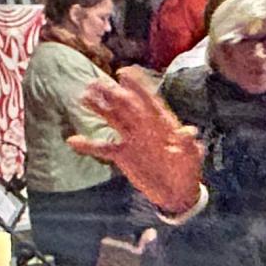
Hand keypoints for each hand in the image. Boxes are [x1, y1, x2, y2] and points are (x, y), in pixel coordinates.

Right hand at [71, 73, 203, 214]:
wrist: (176, 192)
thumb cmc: (187, 171)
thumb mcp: (191, 158)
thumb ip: (188, 145)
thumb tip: (188, 131)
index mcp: (162, 122)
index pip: (148, 99)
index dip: (137, 86)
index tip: (124, 72)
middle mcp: (144, 126)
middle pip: (125, 105)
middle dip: (111, 93)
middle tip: (95, 83)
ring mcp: (131, 138)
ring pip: (112, 118)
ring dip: (99, 108)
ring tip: (84, 97)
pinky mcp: (122, 154)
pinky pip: (102, 148)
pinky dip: (88, 145)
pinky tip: (73, 141)